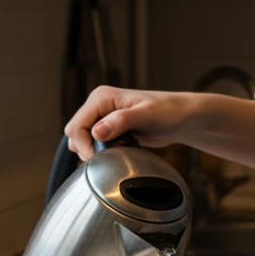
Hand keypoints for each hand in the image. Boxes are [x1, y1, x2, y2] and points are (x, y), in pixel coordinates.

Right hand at [63, 86, 198, 159]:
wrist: (180, 118)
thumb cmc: (167, 111)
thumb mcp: (145, 115)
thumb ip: (120, 122)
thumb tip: (96, 133)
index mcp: (101, 98)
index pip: (76, 125)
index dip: (83, 145)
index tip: (98, 157)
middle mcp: (98, 106)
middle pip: (75, 133)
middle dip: (86, 149)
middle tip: (107, 157)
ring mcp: (102, 118)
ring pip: (82, 140)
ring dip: (94, 151)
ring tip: (116, 151)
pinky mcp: (109, 129)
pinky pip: (94, 144)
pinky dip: (101, 152)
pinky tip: (117, 152)